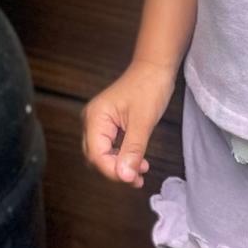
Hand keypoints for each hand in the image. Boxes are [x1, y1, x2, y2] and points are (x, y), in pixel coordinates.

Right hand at [82, 59, 176, 187]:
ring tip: (141, 172)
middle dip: (116, 171)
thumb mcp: (143, 122)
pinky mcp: (109, 125)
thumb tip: (125, 176)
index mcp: (95, 118)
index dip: (113, 171)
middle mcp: (92, 121)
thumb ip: (133, 150)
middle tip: (137, 179)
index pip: (96, 155)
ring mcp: (99, 123)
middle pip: (96, 157)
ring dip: (121, 166)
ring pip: (103, 155)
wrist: (155, 68)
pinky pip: (111, 147)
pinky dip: (123, 157)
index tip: (132, 179)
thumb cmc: (149, 87)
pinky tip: (139, 162)